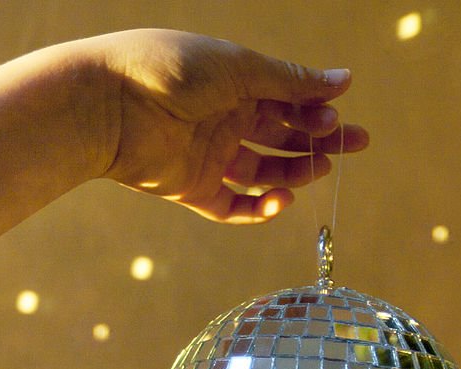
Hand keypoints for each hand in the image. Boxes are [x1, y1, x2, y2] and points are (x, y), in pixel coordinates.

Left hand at [91, 29, 368, 223]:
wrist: (109, 104)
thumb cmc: (171, 70)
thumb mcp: (239, 68)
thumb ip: (291, 81)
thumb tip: (344, 80)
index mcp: (234, 81)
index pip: (287, 98)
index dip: (317, 109)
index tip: (340, 115)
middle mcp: (222, 118)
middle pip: (280, 135)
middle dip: (316, 141)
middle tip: (351, 145)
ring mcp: (207, 155)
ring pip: (262, 172)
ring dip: (292, 173)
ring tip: (316, 169)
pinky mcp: (191, 188)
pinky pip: (232, 206)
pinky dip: (259, 209)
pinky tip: (281, 200)